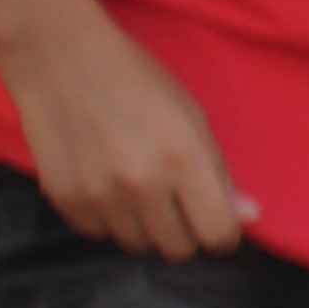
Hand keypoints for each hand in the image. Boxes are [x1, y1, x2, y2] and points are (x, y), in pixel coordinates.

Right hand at [0, 17, 250, 261]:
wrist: (58, 58)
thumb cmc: (136, 80)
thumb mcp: (191, 116)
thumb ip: (219, 173)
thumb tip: (250, 217)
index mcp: (183, 158)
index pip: (216, 232)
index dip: (224, 236)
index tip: (219, 227)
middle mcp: (141, 183)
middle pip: (177, 249)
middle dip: (185, 233)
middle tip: (178, 205)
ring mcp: (98, 195)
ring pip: (137, 246)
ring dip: (145, 228)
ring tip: (138, 189)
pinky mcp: (63, 199)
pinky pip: (98, 234)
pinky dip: (109, 220)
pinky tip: (105, 185)